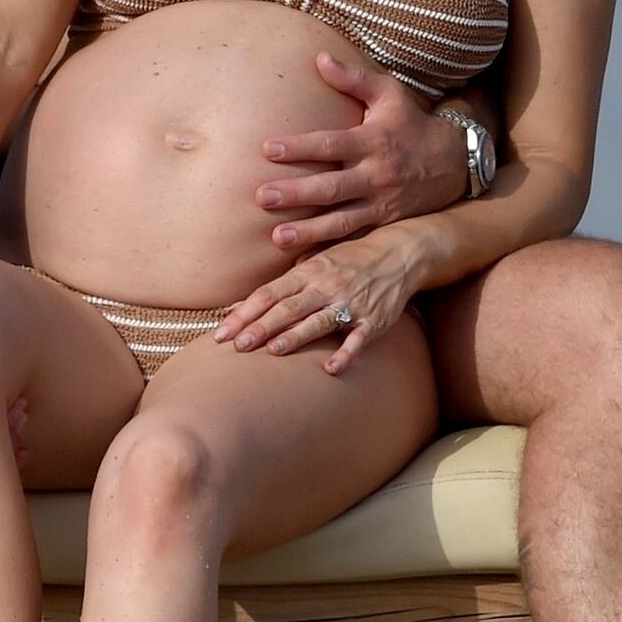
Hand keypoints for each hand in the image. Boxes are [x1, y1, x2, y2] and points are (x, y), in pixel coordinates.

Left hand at [212, 227, 432, 374]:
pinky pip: (358, 339)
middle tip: (238, 345)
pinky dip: (345, 353)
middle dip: (262, 327)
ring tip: (274, 350)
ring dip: (296, 336)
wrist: (399, 252)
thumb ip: (281, 284)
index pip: (269, 293)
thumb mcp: (313, 262)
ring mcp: (351, 303)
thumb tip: (239, 305)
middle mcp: (327, 286)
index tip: (222, 331)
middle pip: (288, 308)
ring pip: (319, 321)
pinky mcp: (374, 319)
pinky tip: (330, 369)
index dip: (244, 312)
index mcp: (308, 272)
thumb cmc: (348, 259)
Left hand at [256, 52, 469, 250]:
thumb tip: (319, 57)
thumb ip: (353, 78)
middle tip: (261, 197)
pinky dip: (330, 251)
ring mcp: (381, 204)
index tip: (267, 149)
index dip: (300, 147)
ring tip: (277, 237)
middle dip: (296, 193)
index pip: (331, 144)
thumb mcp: (389, 93)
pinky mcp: (384, 224)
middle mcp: (376, 175)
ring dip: (308, 231)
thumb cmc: (411, 122)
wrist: (455, 162)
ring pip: (341, 221)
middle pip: (332, 187)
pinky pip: (354, 240)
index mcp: (373, 141)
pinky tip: (303, 260)